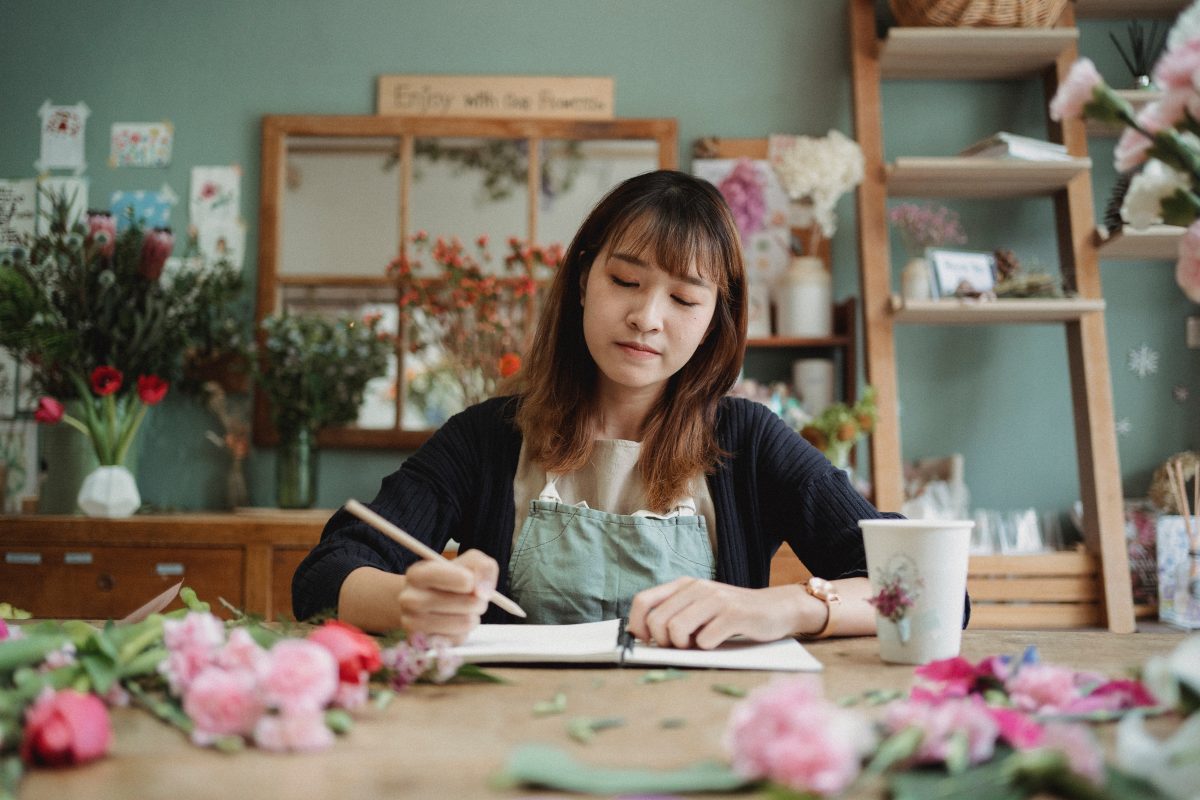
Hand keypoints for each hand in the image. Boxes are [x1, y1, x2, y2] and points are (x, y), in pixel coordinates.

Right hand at [397, 549, 498, 643]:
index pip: (460, 580)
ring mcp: (412, 624)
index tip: (472, 581)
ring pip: (466, 622)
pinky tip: (454, 623)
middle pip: (468, 603)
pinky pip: (459, 639)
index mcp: (417, 574)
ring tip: (464, 610)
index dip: (473, 581)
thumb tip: (483, 592)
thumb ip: (482, 567)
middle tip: (473, 597)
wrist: (421, 600)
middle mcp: (409, 599)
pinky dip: (463, 632)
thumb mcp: (467, 562)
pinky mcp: (421, 644)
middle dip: (478, 600)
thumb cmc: (448, 578)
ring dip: (472, 616)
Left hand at [627, 577, 813, 649]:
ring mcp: (716, 599)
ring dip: (684, 646)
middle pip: (657, 620)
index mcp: (684, 585)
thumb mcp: (700, 606)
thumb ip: (676, 613)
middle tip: (680, 646)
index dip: (636, 625)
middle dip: (663, 641)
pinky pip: (705, 639)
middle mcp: (697, 588)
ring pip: (676, 629)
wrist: (776, 608)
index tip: (647, 641)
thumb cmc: (733, 614)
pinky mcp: (734, 615)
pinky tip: (718, 642)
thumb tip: (643, 636)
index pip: (642, 601)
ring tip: (698, 645)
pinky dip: (707, 648)